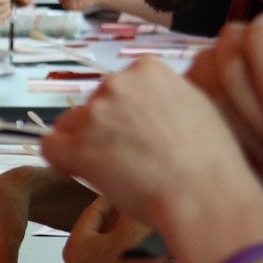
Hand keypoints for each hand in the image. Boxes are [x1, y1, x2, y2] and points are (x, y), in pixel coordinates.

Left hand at [40, 58, 256, 227]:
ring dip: (86, 144)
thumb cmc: (211, 160)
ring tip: (116, 171)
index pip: (121, 85)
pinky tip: (80, 172)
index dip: (125, 112)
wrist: (204, 194)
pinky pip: (51, 147)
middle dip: (106, 127)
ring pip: (73, 125)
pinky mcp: (77, 146)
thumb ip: (168, 95)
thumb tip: (154, 103)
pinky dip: (61, 160)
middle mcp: (117, 83)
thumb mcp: (199, 106)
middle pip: (97, 103)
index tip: (135, 132)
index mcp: (148, 68)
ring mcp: (95, 113)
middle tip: (129, 157)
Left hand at [63, 198, 188, 262]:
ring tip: (134, 223)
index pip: (92, 214)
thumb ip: (124, 200)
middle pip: (95, 233)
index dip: (109, 199)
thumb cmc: (143, 258)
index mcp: (75, 249)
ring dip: (118, 235)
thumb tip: (125, 188)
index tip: (119, 190)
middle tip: (126, 205)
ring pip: (103, 249)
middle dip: (113, 219)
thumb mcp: (132, 219)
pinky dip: (121, 253)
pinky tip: (137, 243)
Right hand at [181, 10, 262, 195]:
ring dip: (242, 131)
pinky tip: (253, 164)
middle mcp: (233, 44)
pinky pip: (193, 117)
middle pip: (229, 64)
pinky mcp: (187, 100)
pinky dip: (223, 145)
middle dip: (256, 110)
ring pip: (208, 93)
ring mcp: (204, 70)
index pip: (261, 35)